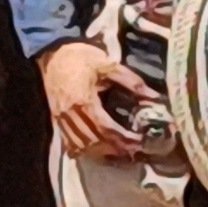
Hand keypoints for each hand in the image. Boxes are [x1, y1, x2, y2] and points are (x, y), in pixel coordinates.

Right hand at [39, 36, 149, 159]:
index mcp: (83, 101)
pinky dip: (85, 150)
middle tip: (134, 150)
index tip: (139, 141)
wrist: (54, 54)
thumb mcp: (108, 65)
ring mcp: (61, 119)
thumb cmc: (81, 58)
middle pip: (93, 141)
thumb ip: (132, 82)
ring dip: (101, 152)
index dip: (123, 139)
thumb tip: (154, 97)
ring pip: (81, 146)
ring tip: (119, 151)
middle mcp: (70, 114)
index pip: (105, 128)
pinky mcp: (57, 120)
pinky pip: (70, 142)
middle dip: (115, 149)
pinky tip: (98, 150)